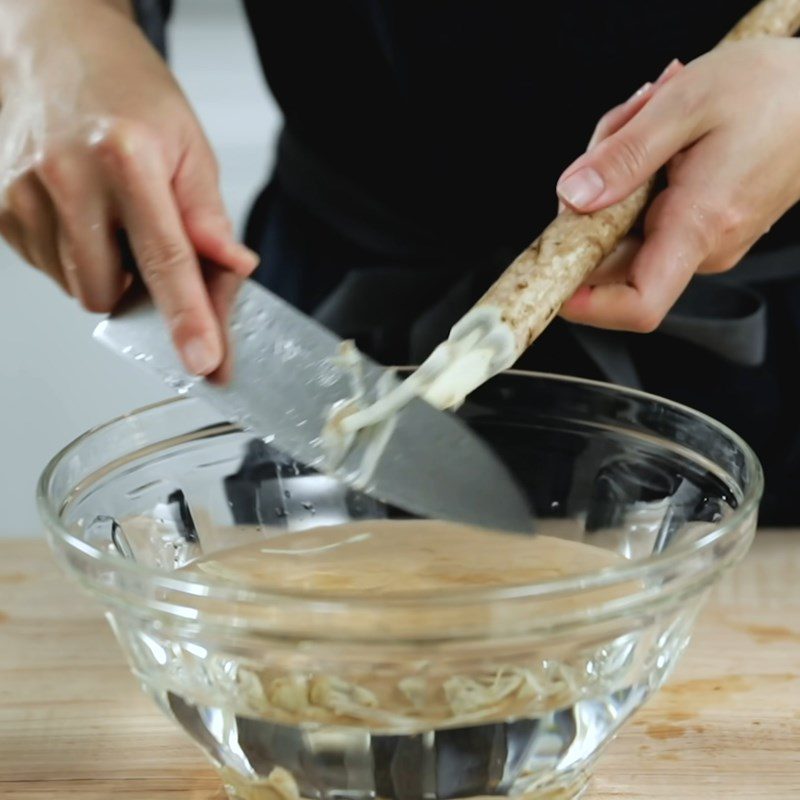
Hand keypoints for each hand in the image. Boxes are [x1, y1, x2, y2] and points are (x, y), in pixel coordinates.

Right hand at [0, 0, 258, 377]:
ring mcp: (22, 193)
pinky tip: (83, 213)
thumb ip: (208, 217)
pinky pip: (48, 269)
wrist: (54, 44)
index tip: (203, 362)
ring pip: (76, 287)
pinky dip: (76, 257)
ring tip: (113, 215)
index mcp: (125, 158)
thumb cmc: (128, 93)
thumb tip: (233, 270)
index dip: (187, 318)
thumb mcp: (189, 145)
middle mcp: (65, 176)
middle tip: (149, 242)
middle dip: (136, 289)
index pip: (165, 260)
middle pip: (107, 293)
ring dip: (106, 272)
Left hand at [555, 40, 799, 332]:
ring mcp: (703, 239)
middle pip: (613, 258)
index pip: (638, 304)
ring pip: (625, 232)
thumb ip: (623, 155)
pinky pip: (646, 218)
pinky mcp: (702, 226)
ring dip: (615, 183)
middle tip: (613, 140)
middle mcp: (703, 246)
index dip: (586, 305)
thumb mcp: (686, 104)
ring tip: (645, 125)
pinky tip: (656, 139)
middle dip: (591, 206)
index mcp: (699, 225)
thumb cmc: (773, 91)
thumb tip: (572, 196)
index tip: (551, 281)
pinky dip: (635, 180)